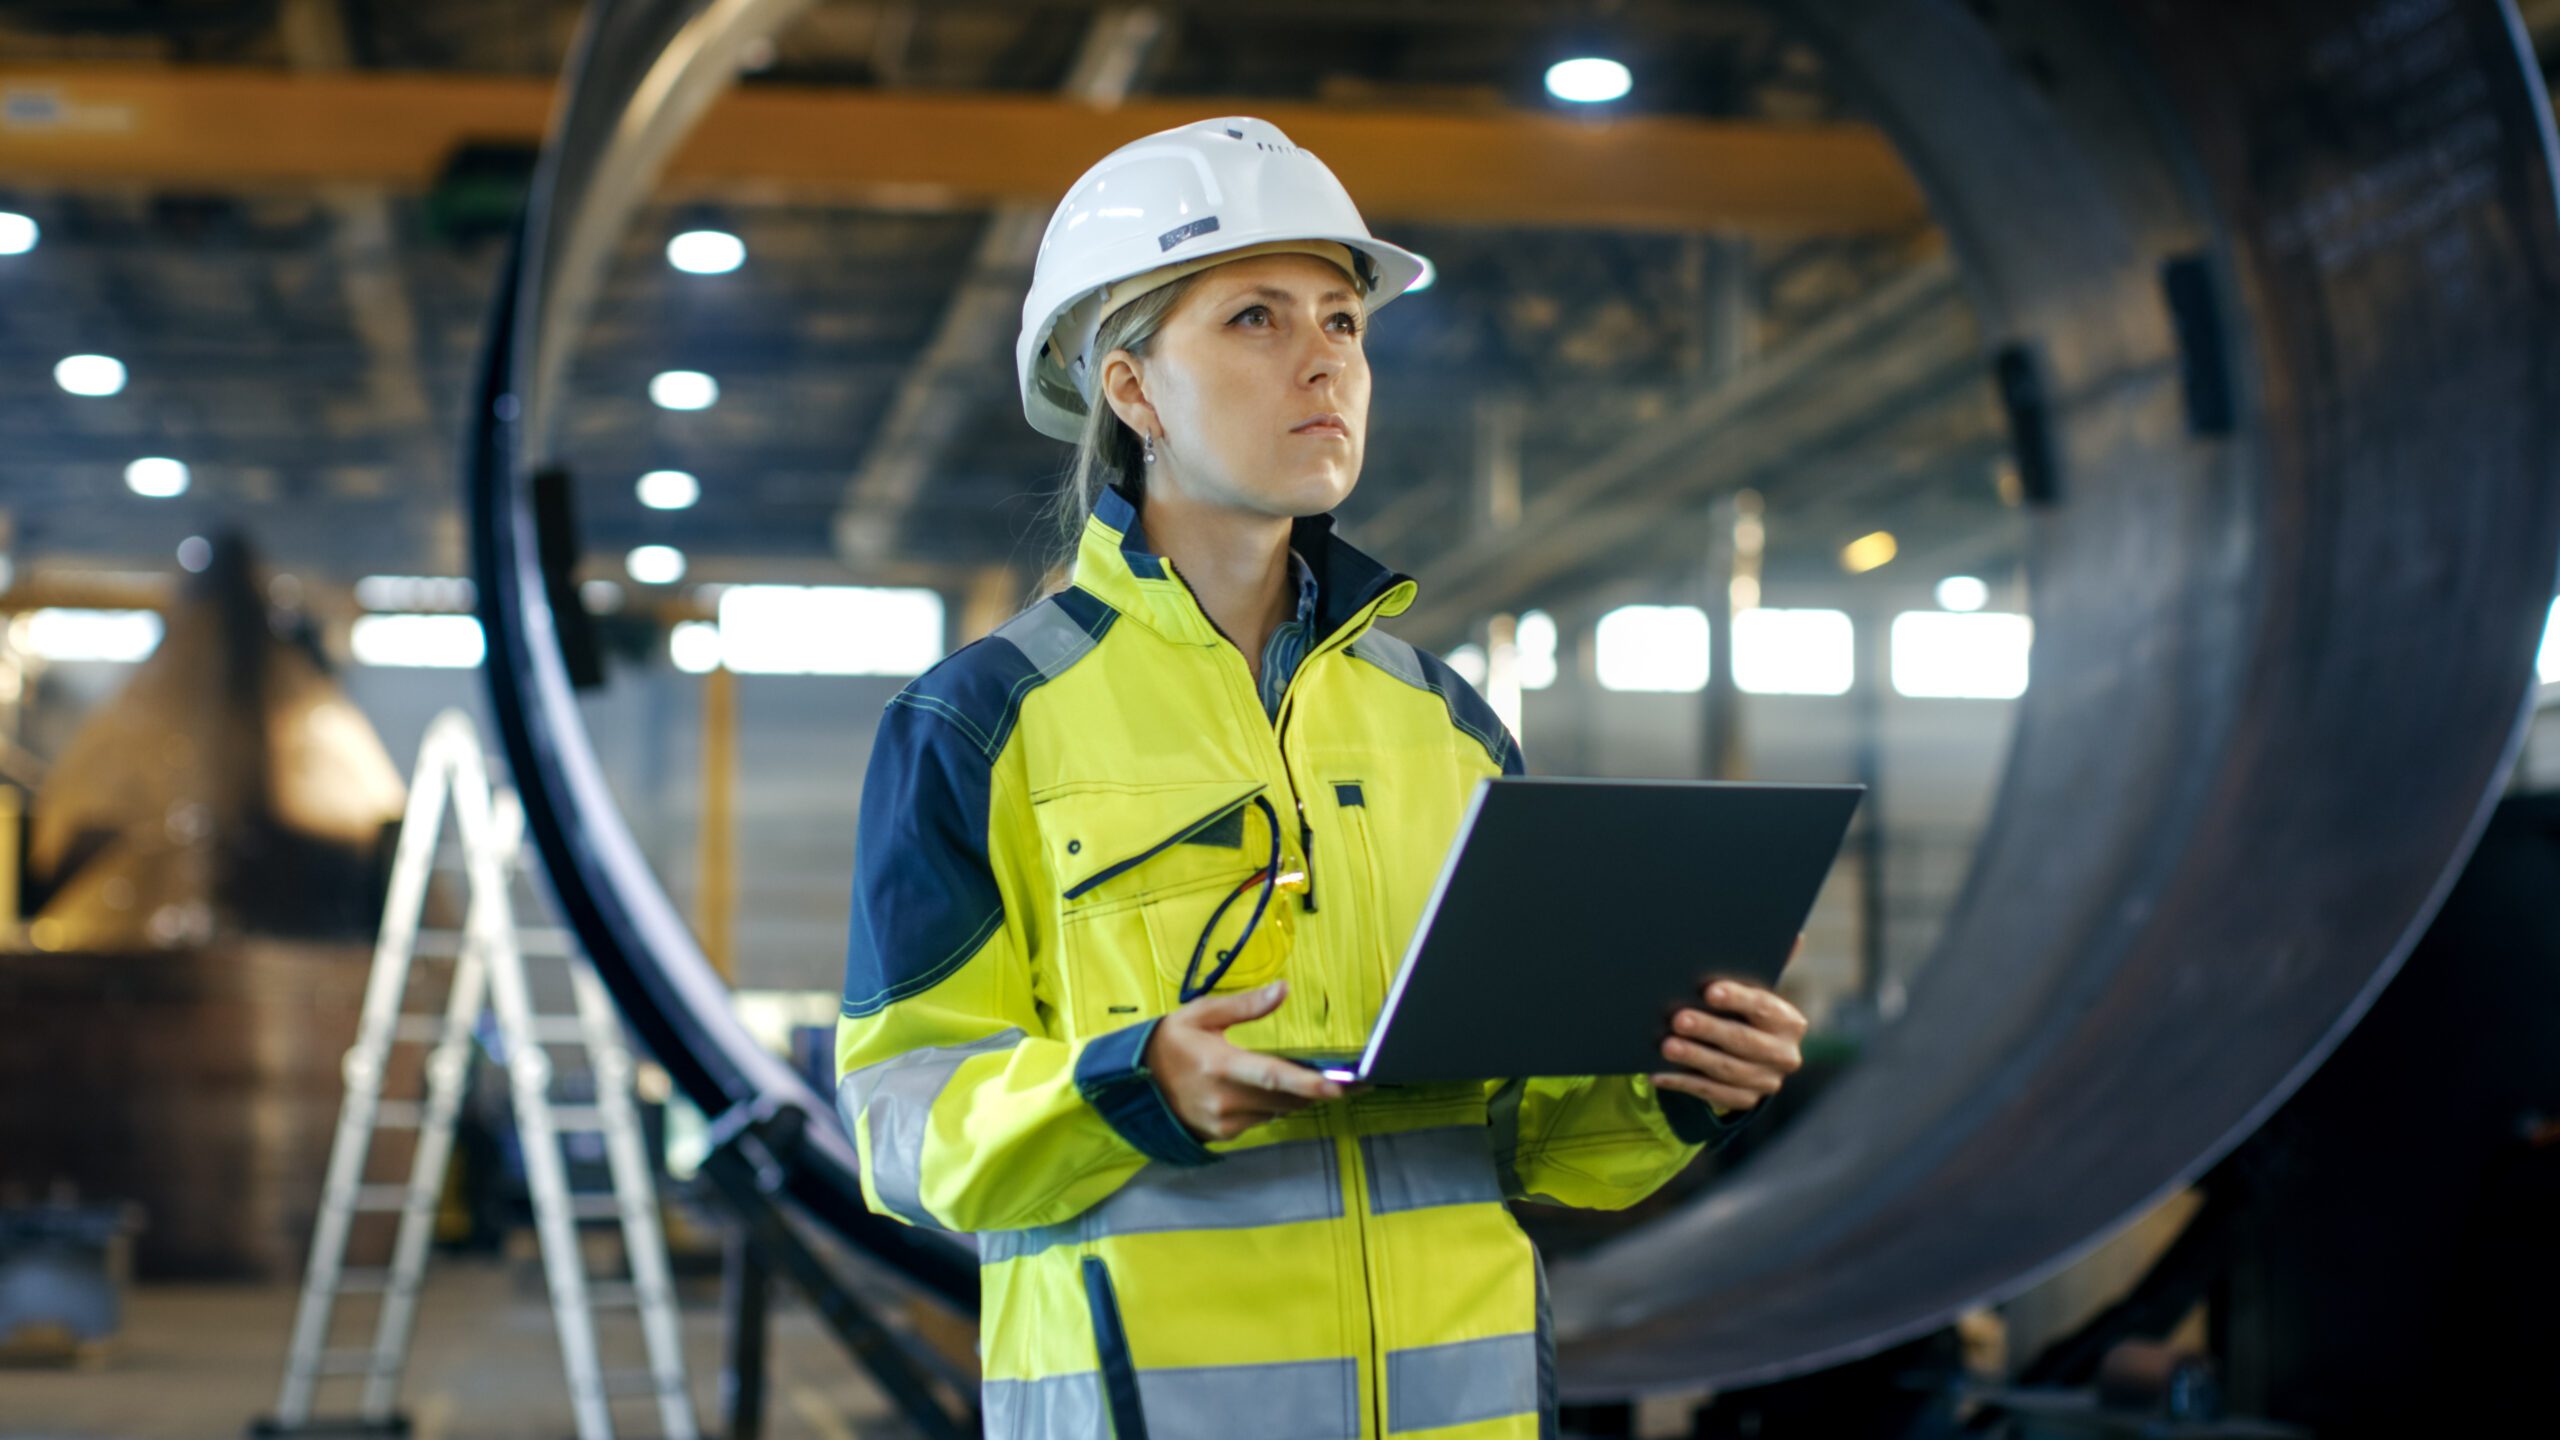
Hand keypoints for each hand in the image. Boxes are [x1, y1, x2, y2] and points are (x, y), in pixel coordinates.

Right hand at [1142, 979, 1350, 1142]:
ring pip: (1276, 1112)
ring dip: (1295, 1098)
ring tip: (1311, 1083)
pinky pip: (1261, 1120)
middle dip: (1318, 1092)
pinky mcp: (1223, 1134)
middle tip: (1351, 1082)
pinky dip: (1271, 1106)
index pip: (1271, 1076)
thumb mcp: (1202, 1014)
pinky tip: (1266, 1091)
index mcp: (1219, 1065)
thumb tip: (1283, 989)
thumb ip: (1246, 1006)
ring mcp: (1223, 1121)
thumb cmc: (1171, 1041)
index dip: (1307, 1084)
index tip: (1337, 1087)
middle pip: (1284, 1099)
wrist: (1135, 1082)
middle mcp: (1223, 1099)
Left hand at [1654, 932, 1808, 1113]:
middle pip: (1743, 1042)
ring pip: (1726, 1070)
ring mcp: (1766, 1081)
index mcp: (1789, 1021)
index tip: (1709, 991)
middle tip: (1678, 1019)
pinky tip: (1659, 1073)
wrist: (1754, 1060)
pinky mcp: (1746, 1100)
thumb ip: (1770, 965)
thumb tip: (1795, 935)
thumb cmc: (1747, 1014)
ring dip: (1694, 1058)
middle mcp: (1783, 1054)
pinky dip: (1683, 1083)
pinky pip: (1712, 1093)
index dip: (1737, 999)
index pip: (1764, 1007)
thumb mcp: (1757, 992)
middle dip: (1709, 1030)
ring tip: (1666, 1046)